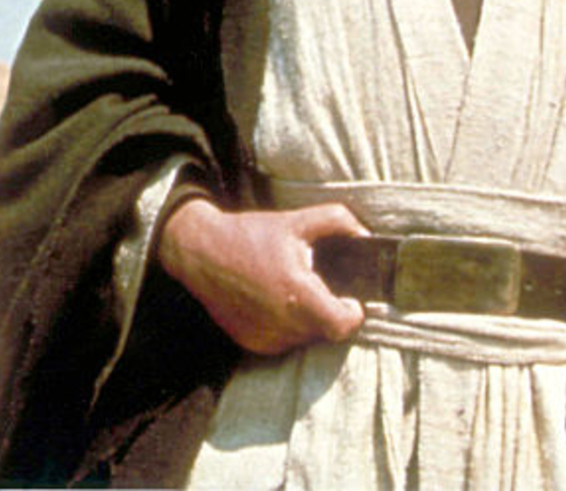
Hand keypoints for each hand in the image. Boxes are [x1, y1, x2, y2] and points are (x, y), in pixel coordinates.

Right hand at [157, 198, 367, 354]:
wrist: (201, 253)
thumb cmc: (249, 236)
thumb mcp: (295, 220)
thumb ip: (337, 221)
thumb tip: (364, 234)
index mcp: (297, 294)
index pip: (342, 326)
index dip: (353, 313)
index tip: (350, 298)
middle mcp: (282, 323)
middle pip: (326, 331)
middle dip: (330, 311)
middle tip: (319, 287)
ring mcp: (265, 338)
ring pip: (305, 338)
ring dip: (308, 320)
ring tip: (293, 291)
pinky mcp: (252, 343)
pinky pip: (283, 341)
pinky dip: (287, 326)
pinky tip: (274, 301)